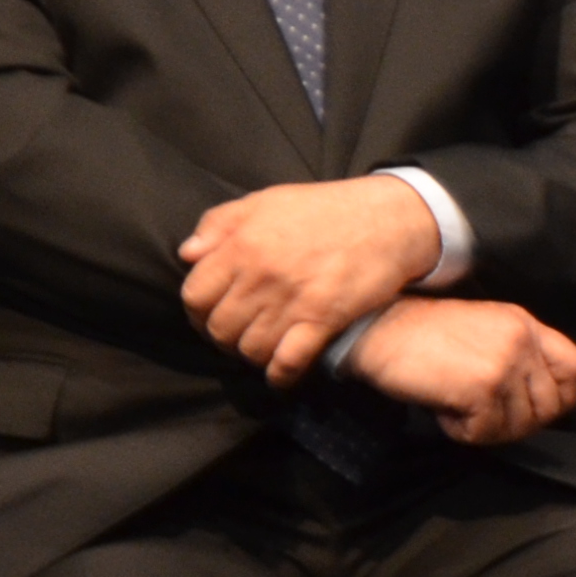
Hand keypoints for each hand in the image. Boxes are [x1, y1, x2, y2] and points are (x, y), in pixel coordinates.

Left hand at [179, 177, 443, 380]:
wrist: (388, 219)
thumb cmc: (324, 208)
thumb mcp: (264, 200)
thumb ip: (218, 223)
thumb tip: (187, 255)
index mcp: (242, 244)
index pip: (195, 296)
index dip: (196, 312)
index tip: (209, 315)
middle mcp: (262, 275)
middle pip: (220, 328)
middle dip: (223, 337)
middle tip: (238, 334)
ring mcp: (293, 300)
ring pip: (250, 349)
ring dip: (252, 355)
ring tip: (261, 348)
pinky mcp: (324, 319)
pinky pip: (288, 362)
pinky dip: (280, 375)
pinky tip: (281, 374)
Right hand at [334, 297, 575, 445]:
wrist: (378, 329)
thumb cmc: (424, 336)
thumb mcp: (485, 330)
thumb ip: (517, 356)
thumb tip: (538, 406)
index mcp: (526, 325)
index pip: (575, 370)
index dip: (558, 400)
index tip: (530, 410)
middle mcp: (522, 340)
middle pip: (548, 407)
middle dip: (516, 423)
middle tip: (480, 415)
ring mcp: (505, 363)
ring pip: (518, 425)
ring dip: (484, 429)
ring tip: (456, 407)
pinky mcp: (482, 386)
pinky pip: (486, 432)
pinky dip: (461, 431)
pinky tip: (443, 410)